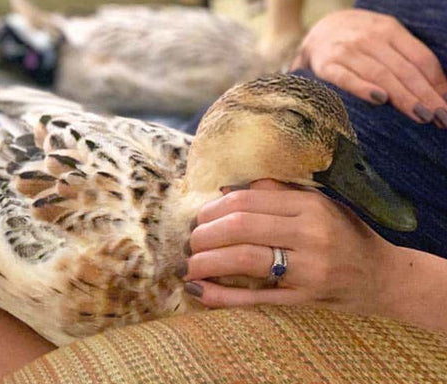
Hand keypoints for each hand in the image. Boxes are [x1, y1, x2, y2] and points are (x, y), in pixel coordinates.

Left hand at [183, 180, 393, 315]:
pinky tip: (200, 290)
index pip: (248, 200)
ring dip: (207, 260)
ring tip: (191, 262)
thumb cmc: (346, 233)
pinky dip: (222, 295)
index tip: (200, 216)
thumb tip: (230, 190)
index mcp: (310, 206)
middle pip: (241, 227)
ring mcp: (307, 270)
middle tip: (192, 240)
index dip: (214, 208)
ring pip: (244, 259)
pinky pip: (255, 298)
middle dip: (205, 233)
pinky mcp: (302, 299)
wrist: (380, 276)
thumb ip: (279, 192)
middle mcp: (309, 234)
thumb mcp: (320, 203)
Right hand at [290, 9, 446, 126]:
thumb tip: (438, 91)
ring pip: (381, 75)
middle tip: (439, 117)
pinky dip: (363, 88)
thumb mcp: (384, 41)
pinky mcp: (326, 66)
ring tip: (421, 116)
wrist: (318, 31)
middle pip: (404, 70)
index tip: (446, 107)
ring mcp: (347, 52)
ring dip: (403, 97)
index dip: (437, 84)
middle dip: (425, 96)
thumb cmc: (358, 42)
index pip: (420, 59)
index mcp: (390, 30)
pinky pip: (346, 78)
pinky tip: (380, 100)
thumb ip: (406, 61)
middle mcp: (370, 38)